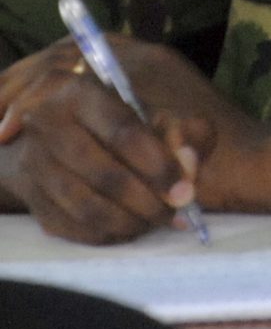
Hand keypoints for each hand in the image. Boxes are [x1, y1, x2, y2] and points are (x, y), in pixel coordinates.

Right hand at [0, 38, 201, 243]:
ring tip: (153, 222)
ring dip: (126, 222)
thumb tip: (186, 164)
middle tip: (172, 214)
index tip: (183, 192)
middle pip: (103, 174)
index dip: (158, 166)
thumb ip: (183, 132)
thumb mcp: (155, 113)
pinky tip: (126, 229)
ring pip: (84, 206)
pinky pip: (66, 225)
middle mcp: (47, 123)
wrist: (61, 129)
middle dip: (146, 202)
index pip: (124, 133)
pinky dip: (102, 234)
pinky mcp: (26, 193)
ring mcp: (31, 160)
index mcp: (82, 93)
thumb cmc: (118, 122)